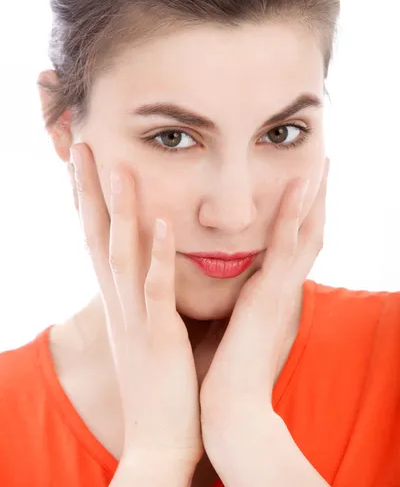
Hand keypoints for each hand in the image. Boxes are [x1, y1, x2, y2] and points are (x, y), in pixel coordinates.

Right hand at [69, 143, 202, 470]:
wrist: (160, 442)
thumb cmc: (161, 384)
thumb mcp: (148, 332)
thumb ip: (150, 298)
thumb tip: (157, 269)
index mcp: (120, 301)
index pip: (98, 240)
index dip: (88, 200)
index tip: (84, 165)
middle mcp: (119, 303)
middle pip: (97, 236)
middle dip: (88, 190)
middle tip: (81, 146)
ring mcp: (136, 318)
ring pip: (123, 254)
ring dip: (120, 210)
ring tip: (117, 167)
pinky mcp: (160, 337)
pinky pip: (156, 291)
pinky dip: (157, 256)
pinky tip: (162, 224)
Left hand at [199, 158, 329, 462]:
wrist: (229, 408)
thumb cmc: (227, 367)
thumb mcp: (235, 323)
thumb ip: (237, 300)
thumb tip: (227, 283)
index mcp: (273, 293)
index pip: (292, 245)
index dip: (302, 215)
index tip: (303, 185)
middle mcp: (283, 288)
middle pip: (307, 234)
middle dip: (317, 200)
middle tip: (324, 165)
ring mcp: (279, 291)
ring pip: (302, 234)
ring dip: (312, 199)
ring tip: (320, 165)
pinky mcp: (269, 297)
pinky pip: (283, 248)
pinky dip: (292, 216)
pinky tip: (297, 186)